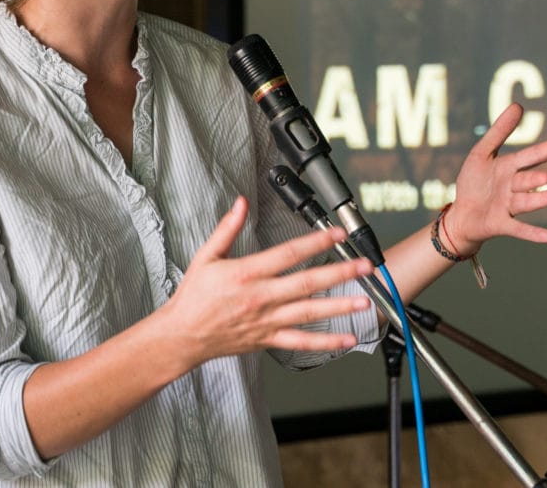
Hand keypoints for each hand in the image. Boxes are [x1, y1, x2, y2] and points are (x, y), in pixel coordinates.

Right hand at [161, 197, 373, 365]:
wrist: (182, 336)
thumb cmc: (194, 298)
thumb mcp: (206, 256)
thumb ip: (227, 229)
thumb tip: (240, 203)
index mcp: (247, 274)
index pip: (288, 254)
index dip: (315, 242)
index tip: (337, 233)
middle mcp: (261, 297)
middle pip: (307, 283)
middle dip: (340, 273)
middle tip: (365, 266)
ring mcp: (267, 320)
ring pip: (309, 313)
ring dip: (339, 307)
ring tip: (364, 300)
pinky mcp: (268, 339)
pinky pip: (301, 342)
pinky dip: (325, 343)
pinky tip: (346, 339)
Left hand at [443, 103, 546, 254]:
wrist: (460, 214)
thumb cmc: (474, 182)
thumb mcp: (482, 152)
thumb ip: (499, 131)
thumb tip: (518, 105)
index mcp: (510, 167)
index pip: (534, 155)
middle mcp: (513, 187)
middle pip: (527, 180)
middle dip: (536, 178)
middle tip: (546, 177)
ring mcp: (509, 207)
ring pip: (526, 202)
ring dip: (540, 200)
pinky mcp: (501, 224)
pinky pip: (519, 229)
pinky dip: (534, 234)